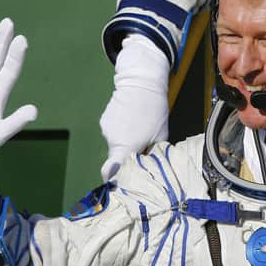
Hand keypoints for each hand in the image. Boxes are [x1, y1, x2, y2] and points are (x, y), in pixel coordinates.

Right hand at [100, 34, 168, 180]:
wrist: (141, 82)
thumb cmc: (153, 109)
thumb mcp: (160, 135)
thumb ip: (153, 154)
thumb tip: (148, 165)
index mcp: (126, 145)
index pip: (112, 170)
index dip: (114, 179)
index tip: (118, 183)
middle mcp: (112, 139)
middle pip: (118, 157)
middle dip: (129, 156)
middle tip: (144, 146)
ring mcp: (106, 129)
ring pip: (116, 144)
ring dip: (127, 141)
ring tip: (140, 128)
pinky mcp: (104, 120)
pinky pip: (113, 132)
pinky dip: (122, 130)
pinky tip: (132, 120)